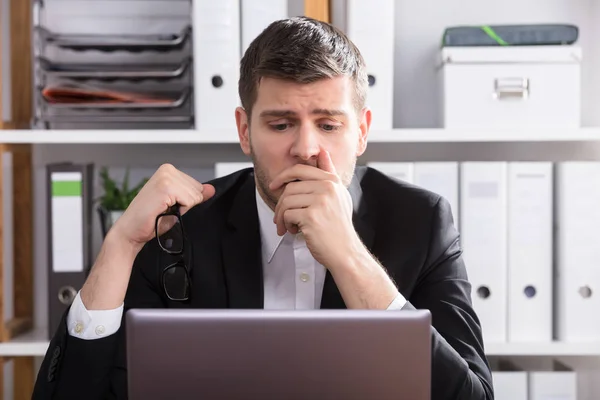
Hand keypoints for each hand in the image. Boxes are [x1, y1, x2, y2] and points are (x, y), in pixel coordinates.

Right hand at [110, 163, 214, 252]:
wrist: (132, 230)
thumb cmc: (150, 219)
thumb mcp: (178, 205)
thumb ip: (195, 195)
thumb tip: (211, 189)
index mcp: (169, 171)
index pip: (197, 186)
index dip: (187, 200)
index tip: (169, 205)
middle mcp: (167, 170)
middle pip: (198, 190)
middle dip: (185, 204)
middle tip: (165, 209)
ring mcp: (165, 177)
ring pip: (195, 196)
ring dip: (181, 208)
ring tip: (163, 210)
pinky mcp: (165, 187)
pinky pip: (189, 201)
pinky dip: (180, 210)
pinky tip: (163, 210)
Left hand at [270, 151, 358, 268]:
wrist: (345, 252)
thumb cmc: (338, 226)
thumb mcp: (338, 196)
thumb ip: (329, 174)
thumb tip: (323, 152)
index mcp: (333, 181)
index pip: (301, 169)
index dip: (283, 176)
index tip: (274, 186)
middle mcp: (328, 188)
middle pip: (290, 187)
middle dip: (281, 203)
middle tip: (281, 217)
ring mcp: (320, 201)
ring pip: (286, 201)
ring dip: (282, 216)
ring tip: (288, 226)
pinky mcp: (312, 216)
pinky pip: (287, 214)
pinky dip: (286, 224)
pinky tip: (295, 231)